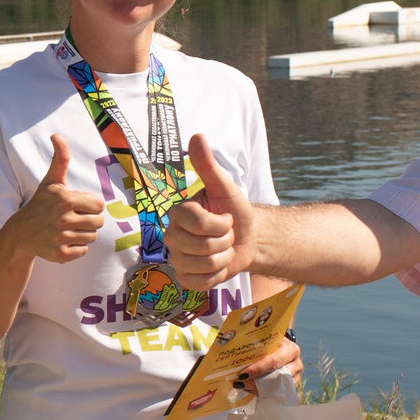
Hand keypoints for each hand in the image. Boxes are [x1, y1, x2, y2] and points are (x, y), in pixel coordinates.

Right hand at [1, 134, 103, 264]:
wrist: (21, 233)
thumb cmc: (41, 204)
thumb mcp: (51, 181)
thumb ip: (60, 158)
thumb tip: (56, 134)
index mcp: (66, 199)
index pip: (100, 205)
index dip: (90, 205)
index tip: (76, 205)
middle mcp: (63, 219)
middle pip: (98, 222)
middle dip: (88, 220)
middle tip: (71, 219)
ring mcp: (61, 237)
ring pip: (92, 237)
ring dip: (82, 234)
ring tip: (66, 229)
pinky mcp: (60, 254)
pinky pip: (83, 251)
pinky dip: (76, 248)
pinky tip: (62, 241)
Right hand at [169, 134, 255, 288]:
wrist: (247, 238)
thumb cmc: (234, 211)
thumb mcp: (224, 187)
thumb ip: (207, 165)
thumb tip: (197, 136)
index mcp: (178, 214)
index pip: (197, 223)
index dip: (220, 223)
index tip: (225, 217)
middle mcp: (172, 236)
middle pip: (201, 246)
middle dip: (223, 241)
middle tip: (225, 235)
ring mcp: (177, 259)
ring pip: (204, 265)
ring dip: (223, 258)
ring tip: (223, 249)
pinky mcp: (185, 279)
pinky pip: (201, 283)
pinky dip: (217, 275)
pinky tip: (218, 265)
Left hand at [239, 335, 302, 387]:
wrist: (280, 344)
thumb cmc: (269, 340)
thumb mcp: (265, 338)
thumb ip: (253, 343)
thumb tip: (226, 348)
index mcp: (290, 349)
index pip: (274, 362)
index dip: (258, 369)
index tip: (242, 374)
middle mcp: (295, 364)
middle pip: (276, 378)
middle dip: (255, 382)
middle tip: (239, 383)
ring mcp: (294, 376)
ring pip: (276, 388)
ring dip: (256, 388)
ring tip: (241, 385)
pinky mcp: (290, 385)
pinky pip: (275, 393)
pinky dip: (261, 392)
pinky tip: (249, 388)